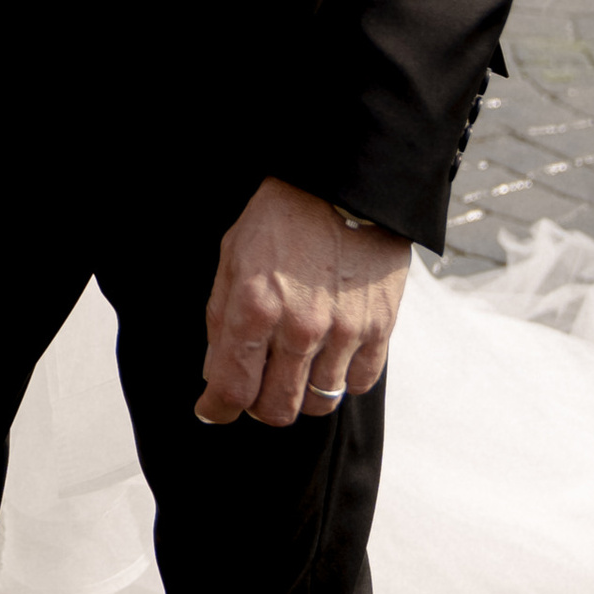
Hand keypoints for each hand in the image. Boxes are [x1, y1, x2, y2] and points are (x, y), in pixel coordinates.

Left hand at [197, 182, 409, 429]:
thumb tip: (215, 376)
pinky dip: (341, 379)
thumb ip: (222, 321)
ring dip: (301, 393)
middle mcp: (300, 326)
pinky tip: (330, 355)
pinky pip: (358, 383)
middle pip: (278, 409)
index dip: (217, 409)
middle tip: (257, 387)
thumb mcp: (233, 257)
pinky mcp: (379, 328)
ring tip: (296, 367)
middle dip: (259, 406)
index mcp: (256, 306)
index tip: (214, 409)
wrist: (345, 184)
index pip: (232, 389)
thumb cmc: (282, 218)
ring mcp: (344, 330)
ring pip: (319, 403)